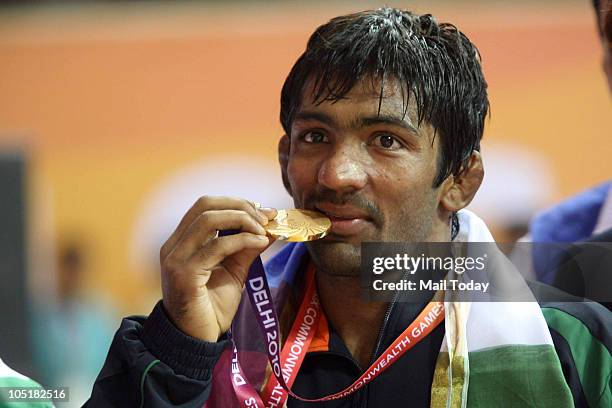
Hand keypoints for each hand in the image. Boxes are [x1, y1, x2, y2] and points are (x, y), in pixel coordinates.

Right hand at [159, 196, 276, 341]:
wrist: (197, 341)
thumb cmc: (212, 308)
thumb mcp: (234, 271)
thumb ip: (247, 248)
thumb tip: (268, 227)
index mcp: (182, 242)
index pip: (205, 206)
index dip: (236, 203)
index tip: (263, 211)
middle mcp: (174, 245)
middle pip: (205, 205)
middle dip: (240, 206)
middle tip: (266, 218)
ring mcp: (176, 258)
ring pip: (208, 219)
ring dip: (242, 219)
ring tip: (263, 230)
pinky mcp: (184, 274)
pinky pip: (216, 246)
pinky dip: (242, 240)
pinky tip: (259, 243)